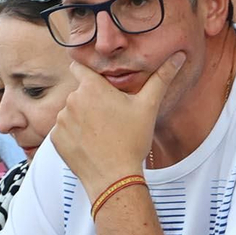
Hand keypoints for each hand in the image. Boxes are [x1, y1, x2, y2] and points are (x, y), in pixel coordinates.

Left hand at [52, 52, 185, 198]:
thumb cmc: (132, 142)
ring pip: (71, 112)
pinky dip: (74, 136)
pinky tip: (90, 144)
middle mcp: (71, 100)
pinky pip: (64, 131)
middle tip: (109, 118)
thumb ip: (161, 78)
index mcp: (91, 87)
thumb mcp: (148, 106)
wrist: (114, 178)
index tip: (99, 87)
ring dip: (82, 119)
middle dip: (91, 102)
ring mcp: (61, 120)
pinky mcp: (56, 138)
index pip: (79, 68)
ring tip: (101, 134)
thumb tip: (179, 56)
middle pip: (79, 93)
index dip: (89, 75)